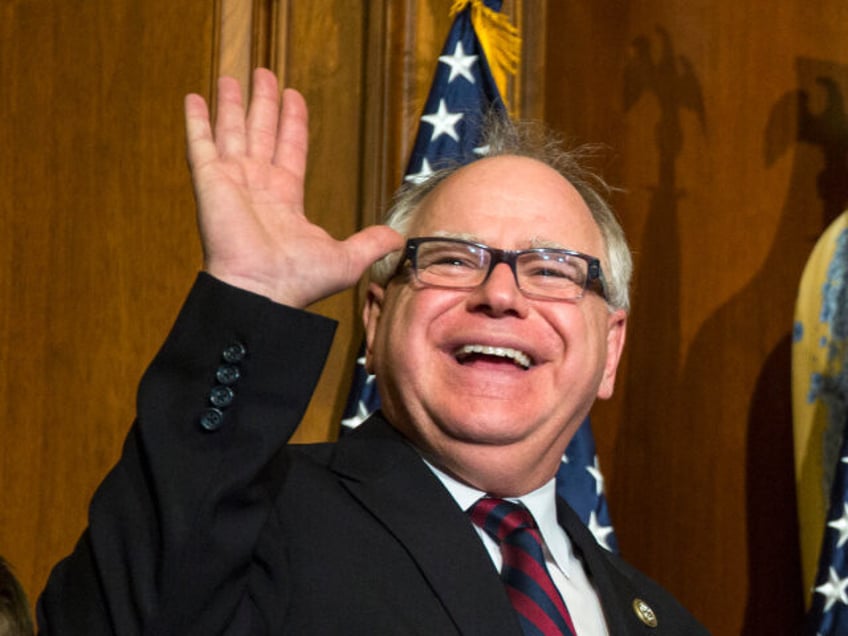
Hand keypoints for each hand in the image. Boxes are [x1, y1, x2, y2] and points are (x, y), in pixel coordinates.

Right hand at [184, 68, 402, 306]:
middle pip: (262, 132)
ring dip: (231, 104)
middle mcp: (258, 185)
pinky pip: (200, 144)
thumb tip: (397, 239)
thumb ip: (371, 242)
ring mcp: (232, 181)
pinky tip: (193, 97)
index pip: (291, 149)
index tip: (294, 97)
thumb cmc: (299, 281)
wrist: (262, 291)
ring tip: (231, 76)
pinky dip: (196, 121)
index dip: (293, 122)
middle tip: (264, 74)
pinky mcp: (209, 181)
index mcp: (286, 198)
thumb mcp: (348, 259)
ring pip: (232, 131)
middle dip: (263, 103)